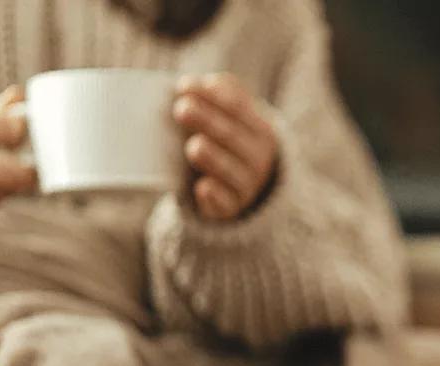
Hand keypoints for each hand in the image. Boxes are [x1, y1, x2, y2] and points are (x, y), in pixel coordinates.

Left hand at [173, 73, 277, 220]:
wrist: (246, 185)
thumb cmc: (229, 142)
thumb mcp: (232, 118)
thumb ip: (216, 96)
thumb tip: (188, 84)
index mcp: (259, 129)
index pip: (237, 106)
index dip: (212, 95)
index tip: (184, 86)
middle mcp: (257, 156)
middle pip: (232, 135)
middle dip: (207, 121)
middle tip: (181, 108)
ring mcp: (247, 184)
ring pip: (231, 169)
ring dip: (212, 157)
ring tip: (194, 146)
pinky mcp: (231, 208)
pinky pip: (225, 203)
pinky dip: (214, 195)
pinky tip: (203, 188)